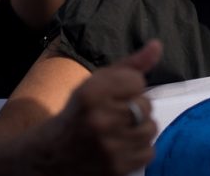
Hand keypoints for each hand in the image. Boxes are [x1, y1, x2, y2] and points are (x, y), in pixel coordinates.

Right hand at [34, 41, 162, 175]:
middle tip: (114, 114)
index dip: (128, 87)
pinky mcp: (116, 168)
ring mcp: (109, 147)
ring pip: (151, 128)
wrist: (52, 155)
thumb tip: (157, 45)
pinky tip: (122, 145)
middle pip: (146, 105)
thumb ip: (130, 65)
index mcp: (92, 93)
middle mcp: (100, 119)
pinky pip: (149, 151)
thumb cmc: (79, 112)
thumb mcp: (97, 82)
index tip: (113, 95)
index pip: (137, 81)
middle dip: (134, 107)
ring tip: (120, 129)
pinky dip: (139, 148)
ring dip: (139, 128)